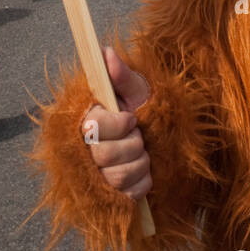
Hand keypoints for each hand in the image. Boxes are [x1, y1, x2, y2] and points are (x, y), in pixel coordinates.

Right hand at [81, 47, 151, 199]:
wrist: (164, 145)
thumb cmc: (145, 113)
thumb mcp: (137, 92)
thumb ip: (122, 75)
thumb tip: (106, 51)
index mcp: (87, 123)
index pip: (93, 127)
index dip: (119, 124)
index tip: (132, 118)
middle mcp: (85, 152)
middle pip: (106, 155)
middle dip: (133, 144)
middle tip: (139, 136)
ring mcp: (96, 179)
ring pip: (118, 177)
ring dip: (141, 163)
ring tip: (143, 154)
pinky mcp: (111, 199)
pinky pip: (129, 195)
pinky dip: (144, 183)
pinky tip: (144, 172)